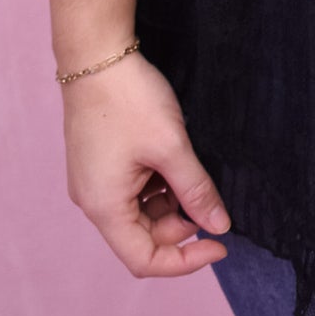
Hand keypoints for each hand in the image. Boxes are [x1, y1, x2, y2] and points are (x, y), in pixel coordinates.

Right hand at [61, 50, 232, 276]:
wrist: (96, 55)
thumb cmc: (129, 100)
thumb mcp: (171, 147)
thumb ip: (196, 190)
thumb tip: (220, 225)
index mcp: (105, 208)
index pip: (145, 260)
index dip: (185, 260)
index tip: (220, 243)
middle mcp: (94, 202)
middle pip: (142, 236)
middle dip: (180, 224)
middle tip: (210, 198)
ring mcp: (94, 181)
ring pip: (139, 212)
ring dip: (170, 202)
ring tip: (191, 170)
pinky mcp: (99, 162)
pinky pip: (131, 189)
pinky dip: (157, 184)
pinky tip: (173, 159)